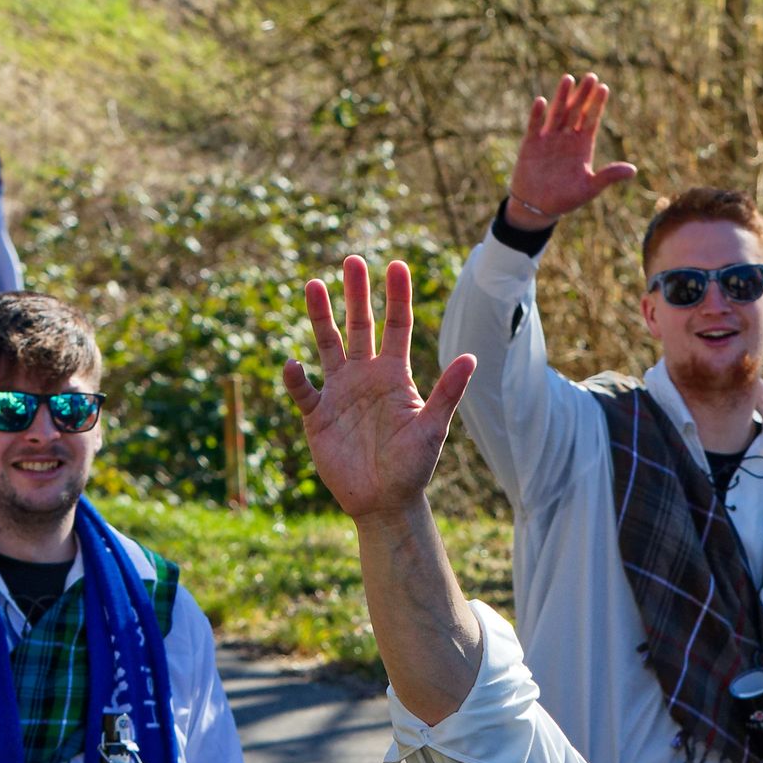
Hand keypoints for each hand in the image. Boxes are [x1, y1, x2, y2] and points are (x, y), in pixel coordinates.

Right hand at [284, 255, 474, 520]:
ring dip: (320, 317)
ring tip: (313, 285)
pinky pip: (304, 391)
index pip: (395, 326)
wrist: (385, 502)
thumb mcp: (432, 428)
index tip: (396, 265)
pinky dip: (297, 379)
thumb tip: (470, 357)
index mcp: (395, 375)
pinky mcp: (318, 416)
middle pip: (358, 326)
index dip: (396, 296)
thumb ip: (447, 391)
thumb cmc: (413, 467)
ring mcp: (339, 393)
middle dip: (355, 294)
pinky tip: (292, 364)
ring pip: (327, 345)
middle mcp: (365, 376)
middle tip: (352, 260)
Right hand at [505, 74, 636, 225]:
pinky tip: (541, 101)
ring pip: (557, 113)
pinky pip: (535, 126)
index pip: (591, 120)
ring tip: (568, 79)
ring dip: (562, 97)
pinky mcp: (531, 144)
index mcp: (582, 146)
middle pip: (576, 111)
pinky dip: (537, 115)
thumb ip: (609, 177)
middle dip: (583, 95)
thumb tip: (633, 170)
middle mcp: (566, 138)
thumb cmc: (566, 199)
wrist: (537, 208)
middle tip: (591, 76)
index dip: (597, 104)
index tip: (604, 88)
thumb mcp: (589, 188)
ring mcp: (548, 139)